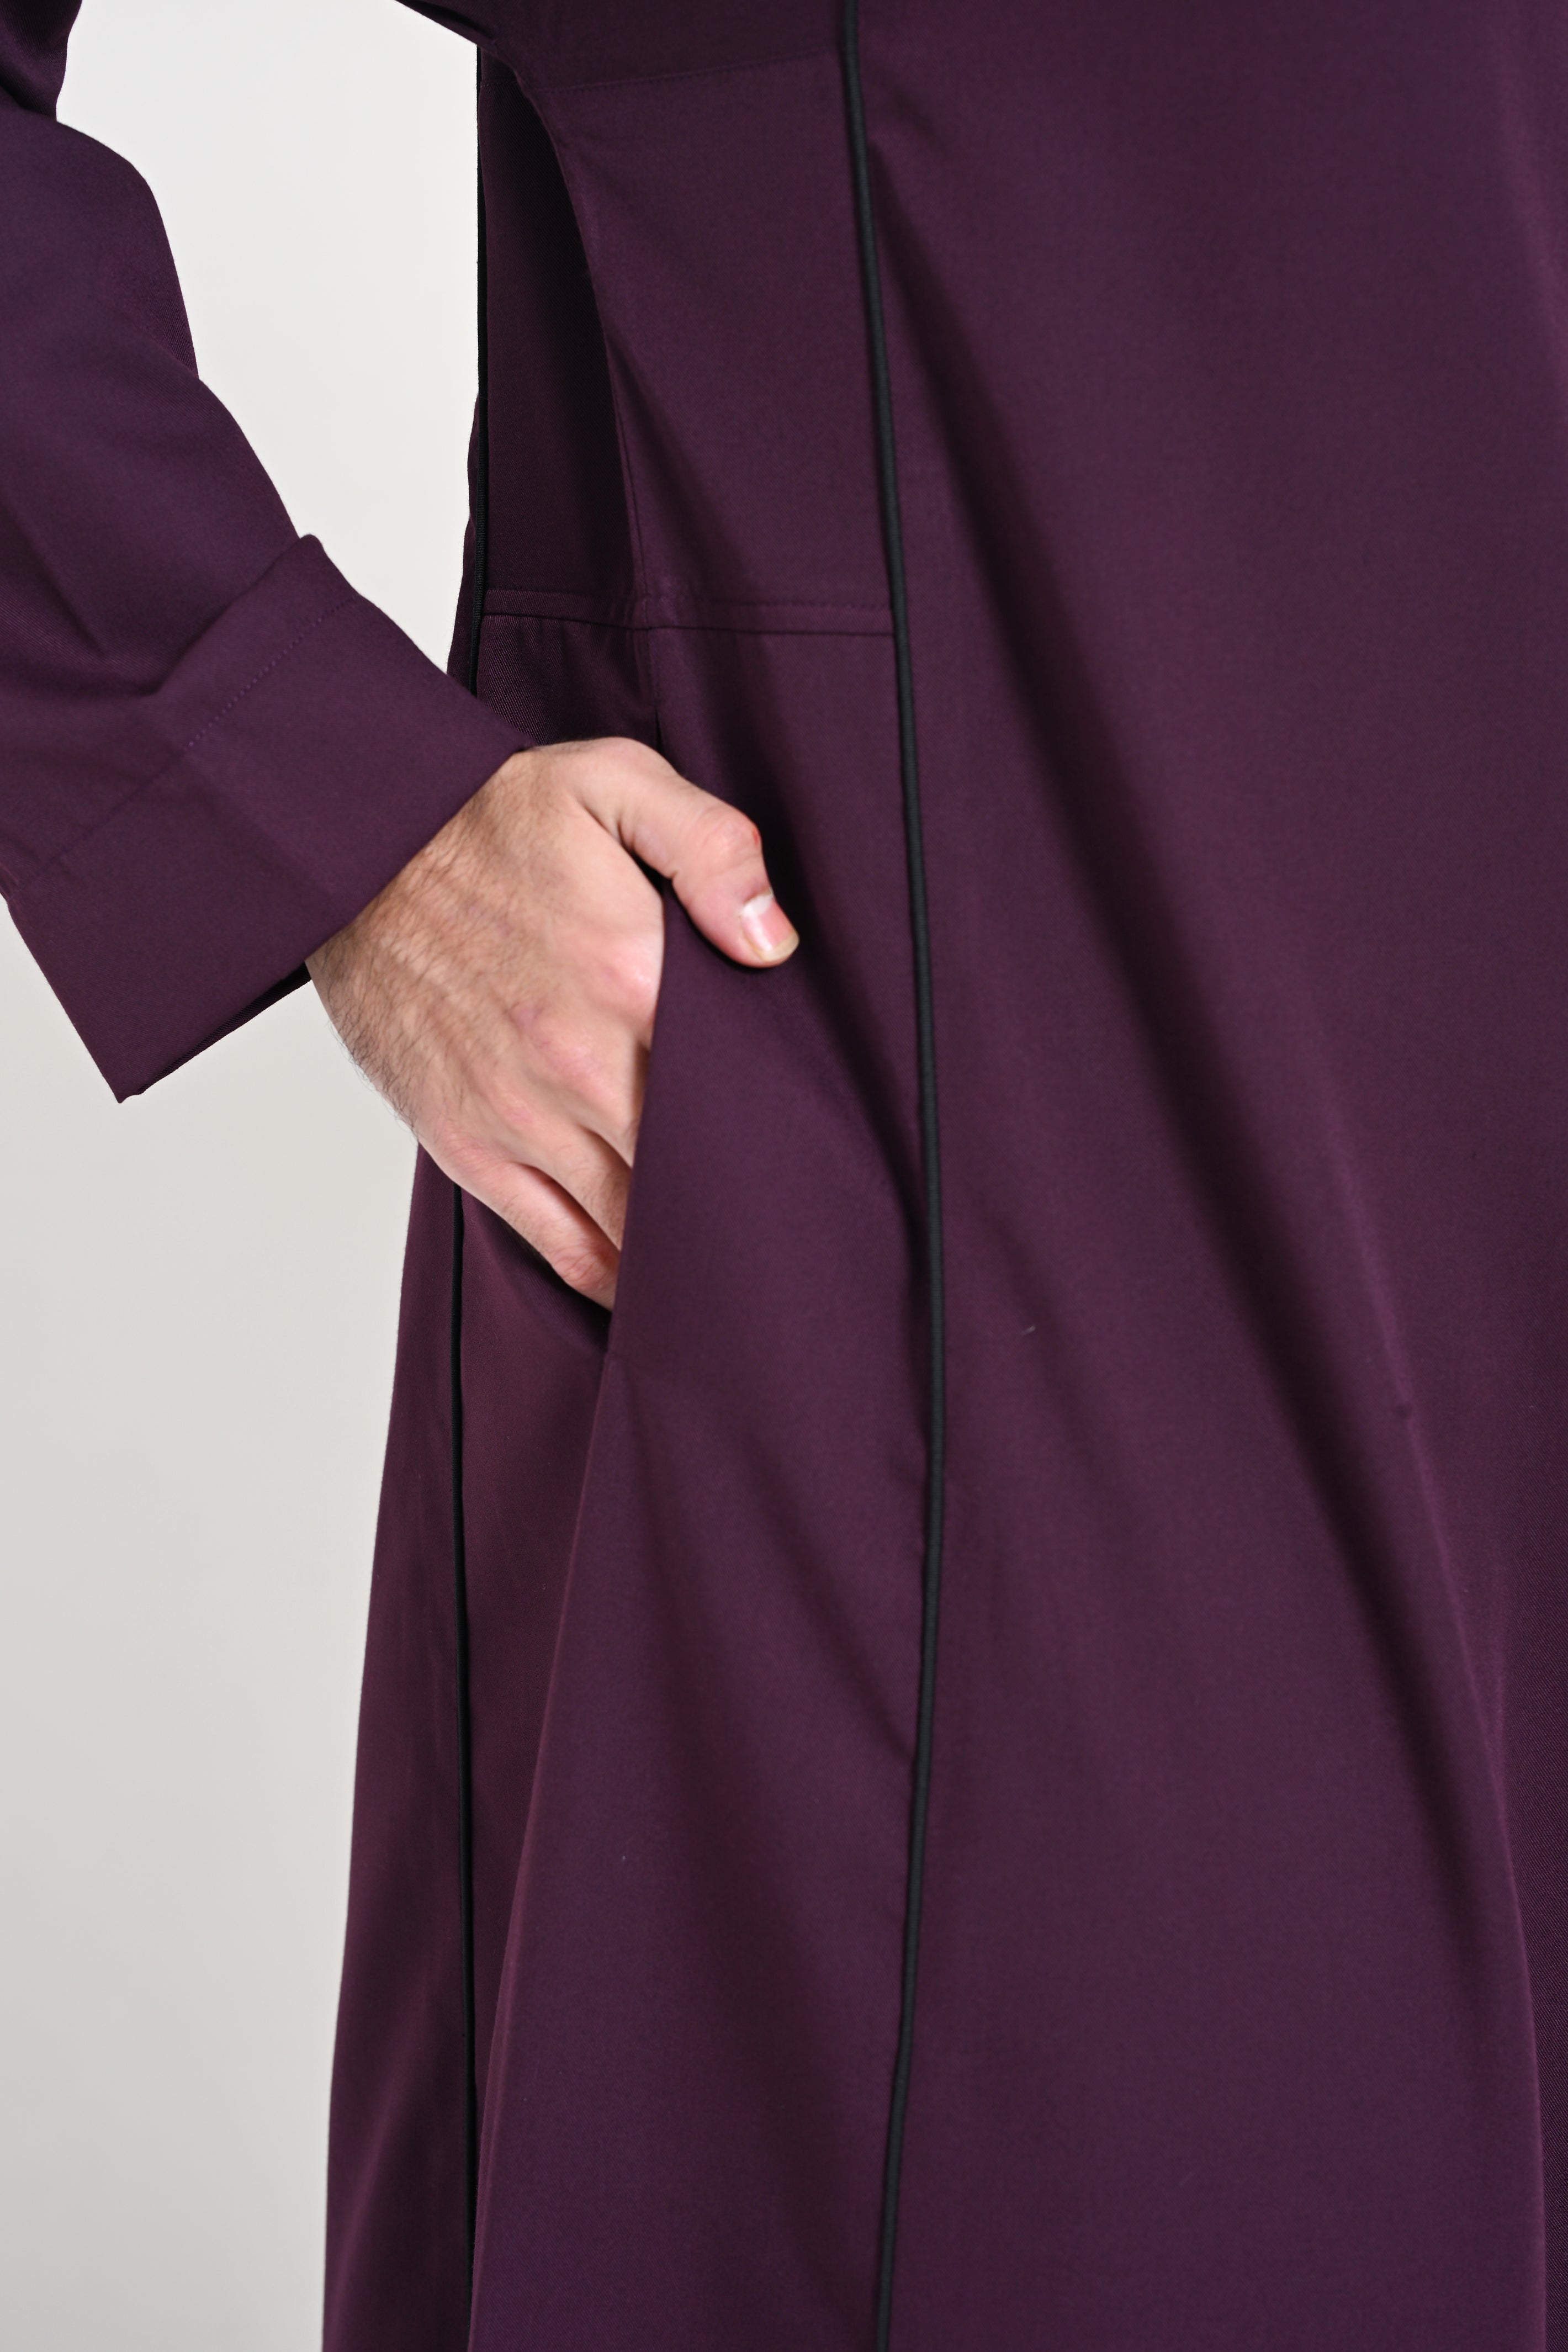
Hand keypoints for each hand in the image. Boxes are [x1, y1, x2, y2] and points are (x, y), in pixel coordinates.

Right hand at [307, 737, 797, 1306]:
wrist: (349, 850)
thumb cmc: (489, 818)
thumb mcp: (613, 784)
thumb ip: (712, 847)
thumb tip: (773, 942)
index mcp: (632, 977)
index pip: (740, 1086)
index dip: (787, 1124)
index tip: (822, 1145)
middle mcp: (580, 1062)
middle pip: (697, 1170)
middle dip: (747, 1198)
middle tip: (800, 1223)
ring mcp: (520, 1114)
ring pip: (634, 1223)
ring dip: (686, 1246)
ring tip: (738, 1264)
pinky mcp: (470, 1146)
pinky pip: (559, 1243)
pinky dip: (612, 1276)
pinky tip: (652, 1284)